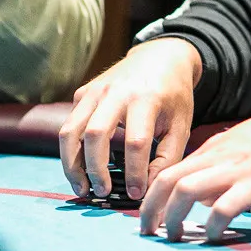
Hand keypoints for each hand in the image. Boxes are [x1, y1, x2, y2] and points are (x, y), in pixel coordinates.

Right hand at [59, 38, 200, 200]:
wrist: (161, 57)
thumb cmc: (174, 96)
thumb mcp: (182, 125)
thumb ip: (168, 159)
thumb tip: (147, 190)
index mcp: (146, 98)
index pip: (136, 142)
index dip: (135, 172)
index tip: (136, 194)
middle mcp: (116, 91)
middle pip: (95, 135)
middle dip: (95, 170)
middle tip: (103, 193)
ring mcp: (94, 90)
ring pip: (70, 131)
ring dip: (72, 164)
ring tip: (82, 188)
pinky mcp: (82, 92)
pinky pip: (69, 124)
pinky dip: (71, 150)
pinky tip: (82, 167)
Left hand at [139, 95, 250, 241]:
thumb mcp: (247, 145)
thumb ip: (225, 167)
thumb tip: (209, 200)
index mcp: (217, 146)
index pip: (172, 168)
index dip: (154, 194)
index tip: (150, 214)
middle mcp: (220, 156)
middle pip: (168, 180)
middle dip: (150, 208)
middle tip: (147, 231)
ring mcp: (237, 169)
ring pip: (186, 191)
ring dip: (172, 217)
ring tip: (173, 235)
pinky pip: (223, 208)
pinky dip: (211, 225)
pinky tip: (212, 236)